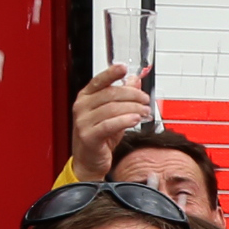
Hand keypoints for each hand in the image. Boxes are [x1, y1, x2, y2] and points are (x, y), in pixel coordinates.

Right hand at [69, 64, 153, 181]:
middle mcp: (82, 107)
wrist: (89, 161)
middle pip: (110, 94)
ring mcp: (83, 121)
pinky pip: (109, 125)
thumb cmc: (100, 137)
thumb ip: (123, 95)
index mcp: (86, 97)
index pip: (99, 80)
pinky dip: (125, 121)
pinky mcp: (88, 136)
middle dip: (132, 95)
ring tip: (145, 111)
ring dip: (133, 109)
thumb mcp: (113, 113)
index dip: (112, 73)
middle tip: (145, 99)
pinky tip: (136, 119)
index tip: (124, 67)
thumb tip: (134, 79)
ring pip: (112, 108)